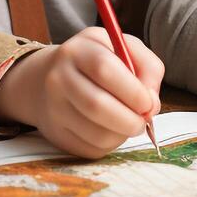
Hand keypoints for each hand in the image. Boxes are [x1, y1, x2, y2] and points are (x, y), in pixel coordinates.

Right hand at [0, 26, 163, 158]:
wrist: (44, 80)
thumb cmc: (94, 62)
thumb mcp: (121, 48)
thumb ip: (147, 67)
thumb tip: (152, 104)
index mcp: (77, 51)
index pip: (105, 70)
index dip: (133, 91)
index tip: (149, 102)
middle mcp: (58, 79)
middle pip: (97, 105)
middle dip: (130, 120)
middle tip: (143, 121)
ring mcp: (54, 109)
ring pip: (96, 134)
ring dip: (123, 134)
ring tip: (129, 124)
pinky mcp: (57, 134)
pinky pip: (91, 148)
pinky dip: (110, 144)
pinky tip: (111, 130)